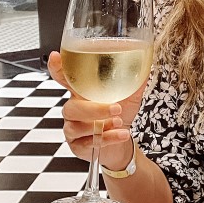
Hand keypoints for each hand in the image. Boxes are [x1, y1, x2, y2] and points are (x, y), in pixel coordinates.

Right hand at [47, 51, 145, 168]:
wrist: (123, 142)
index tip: (55, 57)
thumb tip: (148, 62)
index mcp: (82, 91)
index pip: (65, 78)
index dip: (57, 68)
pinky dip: (107, 139)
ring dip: (100, 125)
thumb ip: (135, 80)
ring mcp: (73, 127)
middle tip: (116, 108)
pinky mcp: (77, 144)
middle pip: (73, 106)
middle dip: (94, 108)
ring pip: (77, 126)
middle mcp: (74, 108)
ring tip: (119, 122)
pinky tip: (121, 134)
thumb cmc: (121, 114)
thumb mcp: (130, 95)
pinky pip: (87, 142)